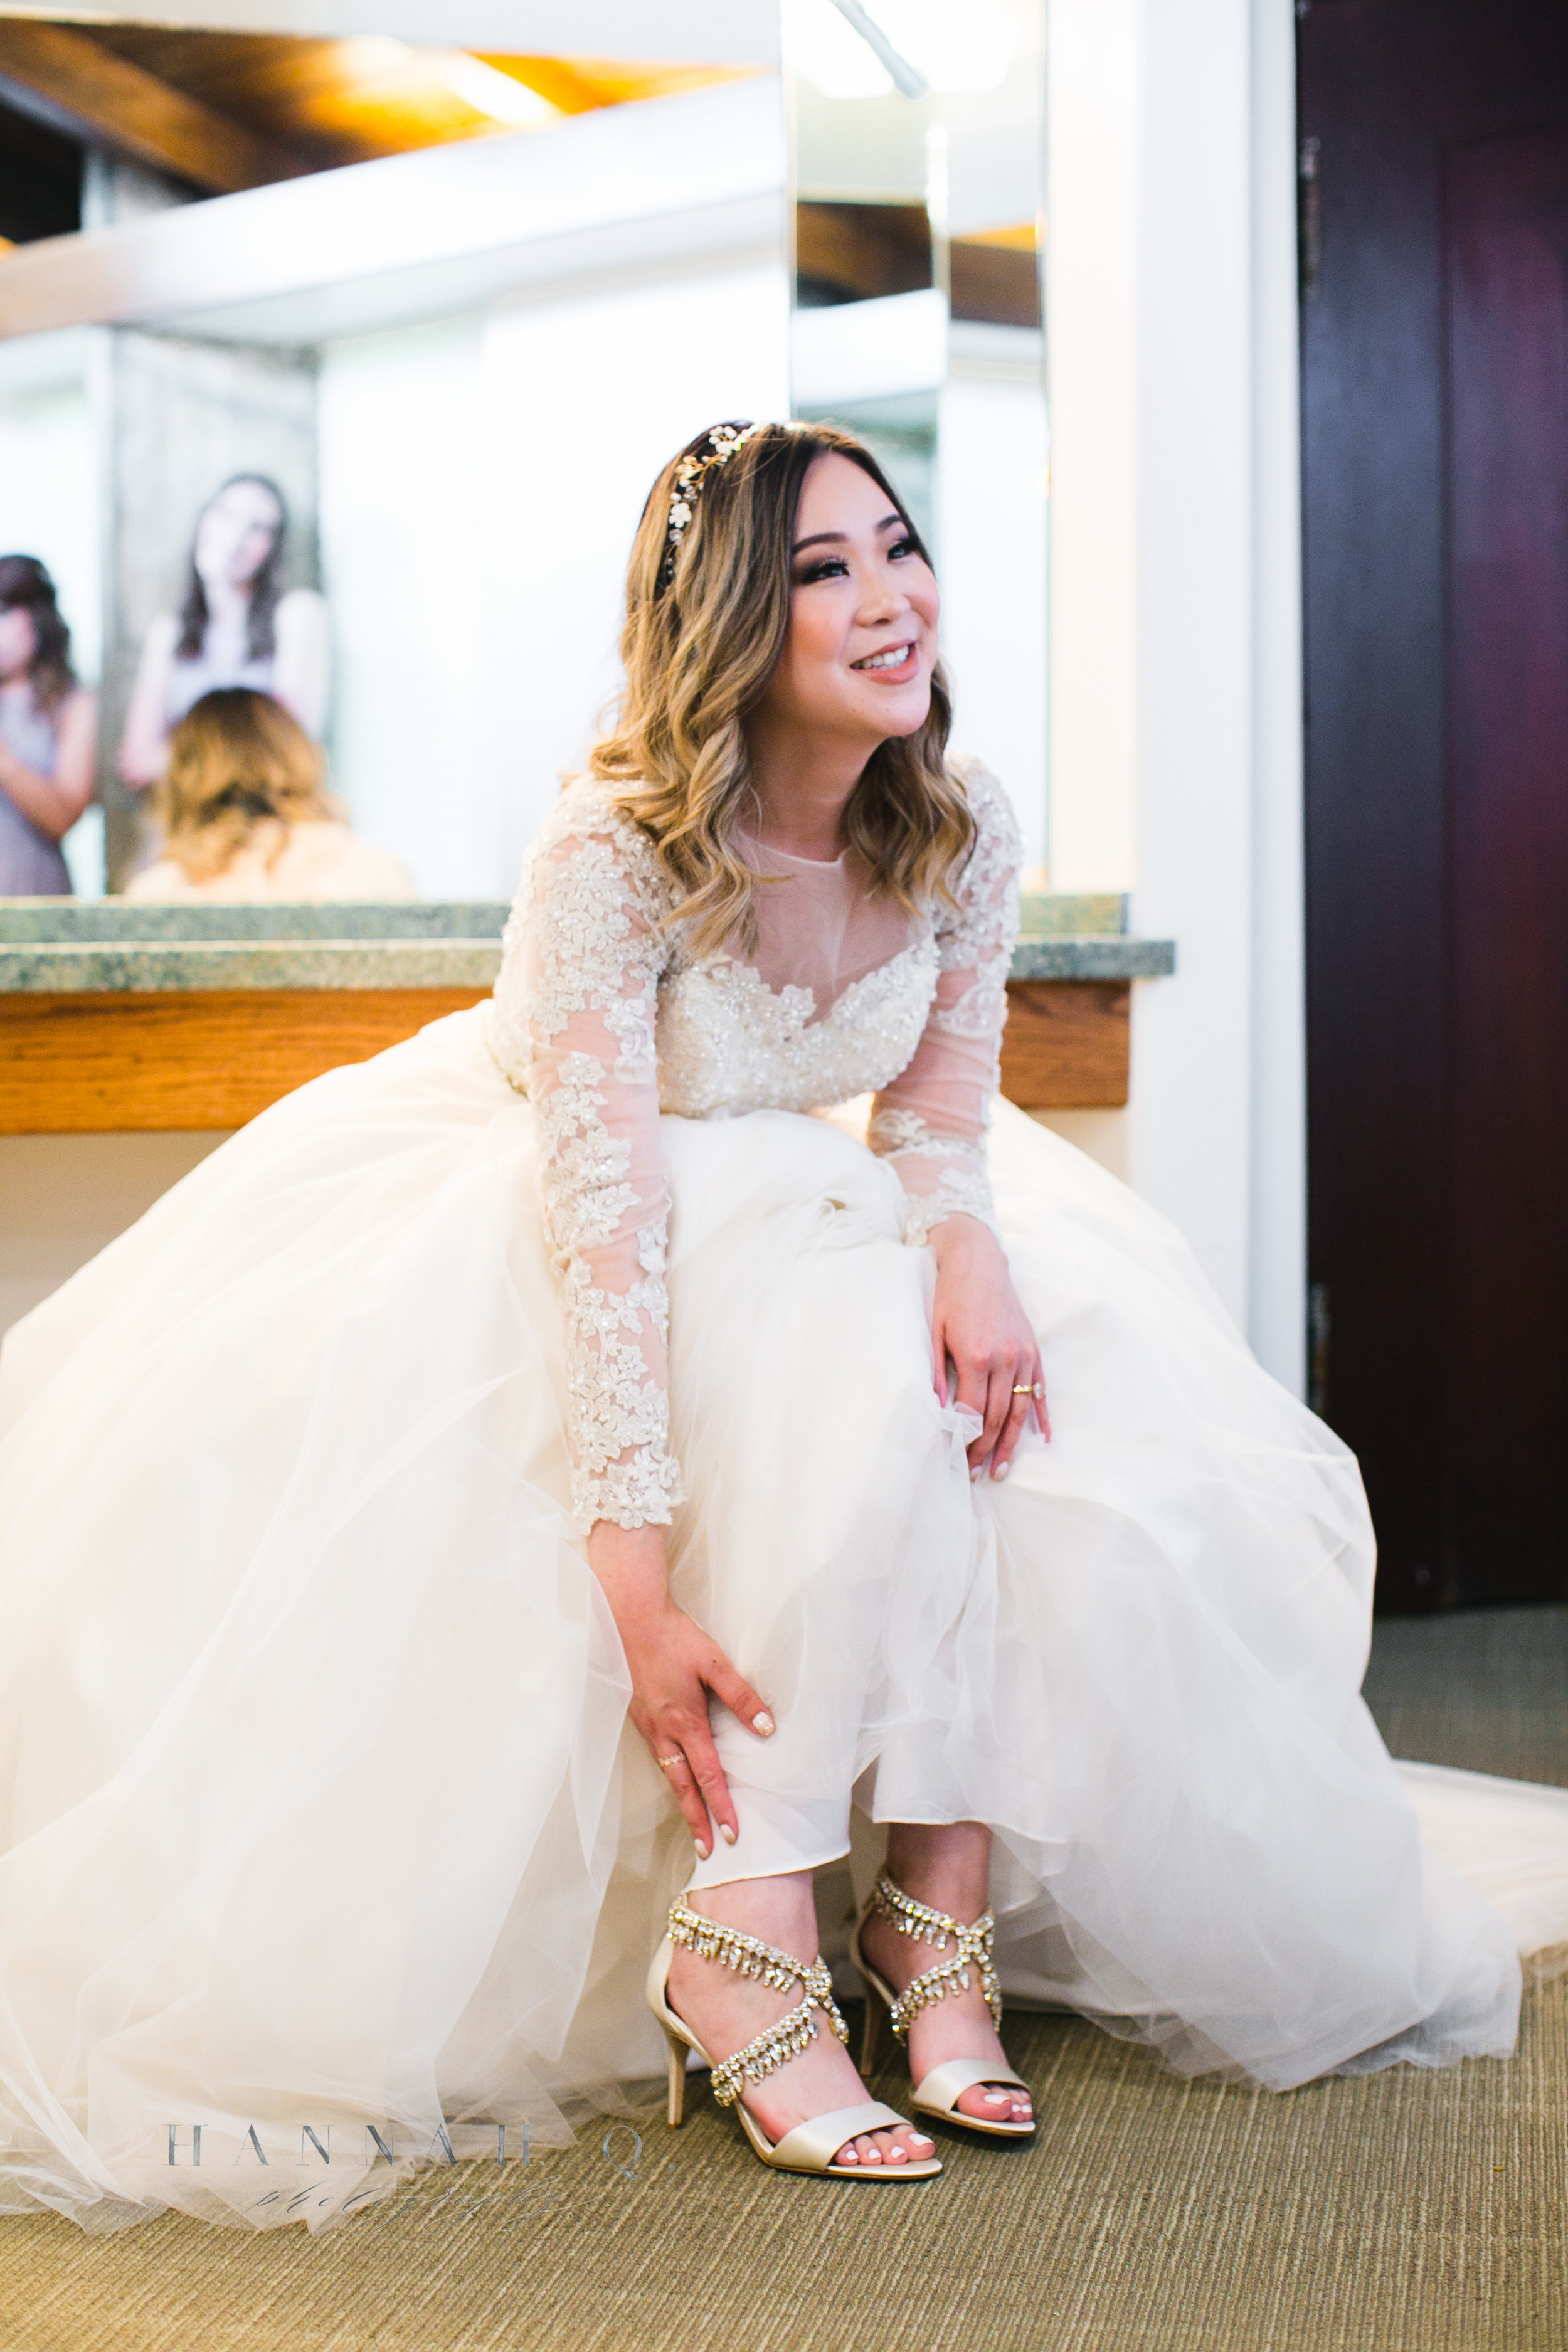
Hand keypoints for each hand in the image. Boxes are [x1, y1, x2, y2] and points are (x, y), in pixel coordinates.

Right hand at [587, 1521, 773, 1858]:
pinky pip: (656, 1754)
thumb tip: (767, 1727)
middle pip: (682, 1787)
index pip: (708, 1776)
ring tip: (693, 1823)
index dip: (721, 1807)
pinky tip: (675, 1776)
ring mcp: (647, 1725)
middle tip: (708, 1851)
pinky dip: (668, 1775)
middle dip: (696, 1820)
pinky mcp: (638, 1715)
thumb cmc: (674, 1637)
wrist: (629, 1617)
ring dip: (681, 1801)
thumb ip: (741, 1695)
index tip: (732, 1835)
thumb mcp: (714, 1662)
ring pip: (667, 1773)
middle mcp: (663, 1731)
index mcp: (685, 1722)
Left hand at [929, 1216, 1048, 1479]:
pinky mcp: (1033, 1350)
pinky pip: (1040, 1390)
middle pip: (997, 1417)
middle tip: (975, 1474)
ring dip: (1011, 1444)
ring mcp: (1022, 1355)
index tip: (958, 1461)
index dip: (967, 1441)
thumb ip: (936, 1373)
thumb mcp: (934, 1332)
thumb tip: (937, 1412)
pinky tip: (1044, 1438)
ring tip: (1001, 1469)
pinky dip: (1042, 1416)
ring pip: (1019, 1411)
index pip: (974, 1412)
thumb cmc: (950, 1295)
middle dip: (985, 1449)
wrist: (978, 1261)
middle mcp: (1004, 1358)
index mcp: (975, 1355)